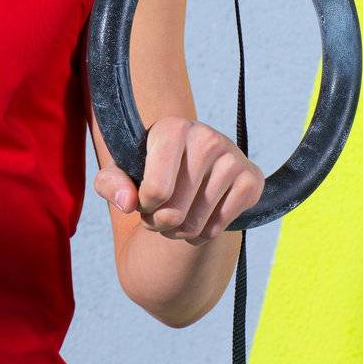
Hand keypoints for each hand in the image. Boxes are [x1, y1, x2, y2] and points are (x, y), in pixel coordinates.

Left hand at [94, 116, 263, 244]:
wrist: (196, 167)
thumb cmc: (152, 169)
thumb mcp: (121, 172)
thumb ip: (110, 184)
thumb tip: (126, 202)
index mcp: (172, 128)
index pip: (155, 191)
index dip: (144, 208)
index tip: (143, 201)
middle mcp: (206, 137)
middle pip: (174, 212)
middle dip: (160, 224)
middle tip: (158, 216)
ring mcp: (233, 157)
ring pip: (196, 223)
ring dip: (179, 233)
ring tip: (175, 221)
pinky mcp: (252, 179)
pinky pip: (220, 226)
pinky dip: (204, 235)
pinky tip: (198, 222)